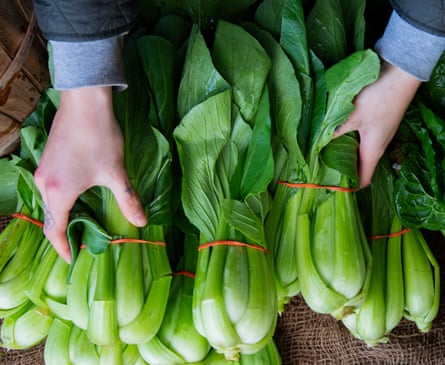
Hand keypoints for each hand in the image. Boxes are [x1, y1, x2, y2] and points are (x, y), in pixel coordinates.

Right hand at [34, 87, 146, 262]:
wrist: (85, 101)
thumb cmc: (100, 138)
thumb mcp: (116, 172)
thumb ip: (128, 199)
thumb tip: (142, 223)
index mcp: (59, 192)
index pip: (55, 230)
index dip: (63, 247)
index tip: (73, 259)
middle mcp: (44, 183)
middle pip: (49, 217)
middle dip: (64, 233)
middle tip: (81, 242)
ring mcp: (43, 169)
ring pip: (48, 202)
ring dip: (62, 215)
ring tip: (81, 223)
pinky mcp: (47, 158)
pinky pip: (50, 188)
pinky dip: (60, 199)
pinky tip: (77, 197)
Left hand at [334, 61, 421, 187]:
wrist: (400, 72)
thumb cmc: (378, 96)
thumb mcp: (352, 115)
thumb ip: (334, 131)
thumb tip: (317, 145)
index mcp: (373, 151)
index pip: (363, 179)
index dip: (349, 187)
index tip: (332, 188)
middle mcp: (378, 146)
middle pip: (360, 166)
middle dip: (342, 170)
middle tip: (322, 169)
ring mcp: (380, 133)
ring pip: (360, 151)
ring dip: (345, 154)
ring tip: (324, 153)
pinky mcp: (378, 122)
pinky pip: (362, 139)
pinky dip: (350, 141)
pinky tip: (336, 134)